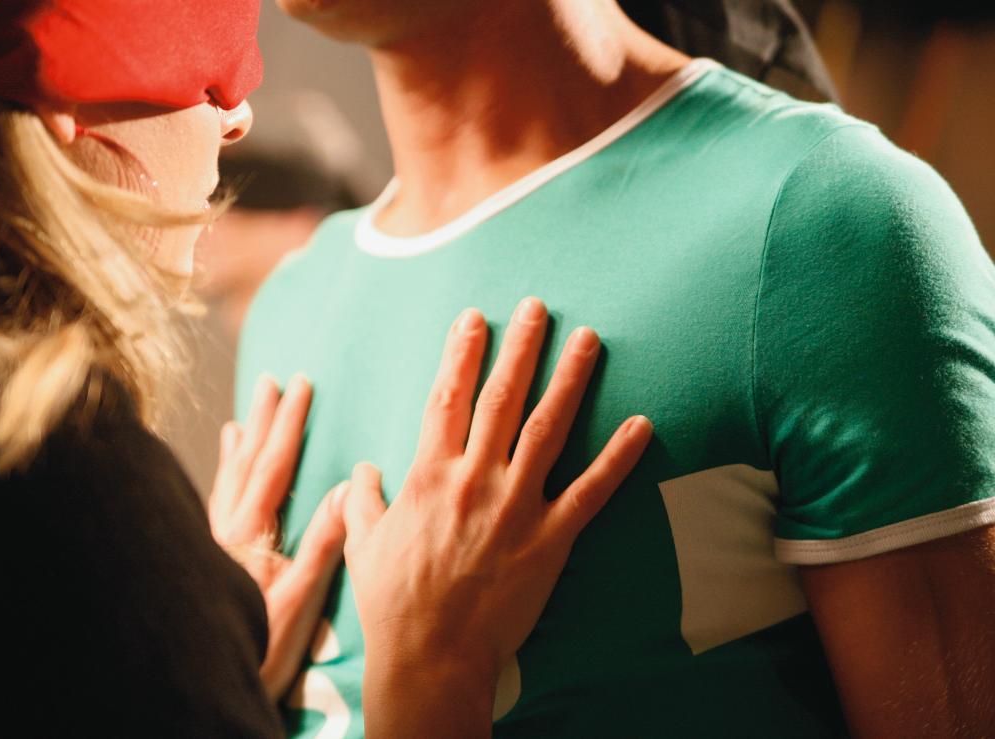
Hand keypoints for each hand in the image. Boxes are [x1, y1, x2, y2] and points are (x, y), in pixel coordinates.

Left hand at [208, 374, 345, 701]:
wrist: (205, 675)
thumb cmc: (260, 643)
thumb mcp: (301, 597)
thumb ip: (324, 542)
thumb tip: (348, 488)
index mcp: (251, 532)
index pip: (274, 465)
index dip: (289, 422)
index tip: (302, 385)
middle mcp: (226, 529)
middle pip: (247, 462)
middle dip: (263, 419)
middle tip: (272, 381)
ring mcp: (213, 542)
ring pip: (227, 480)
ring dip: (240, 444)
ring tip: (241, 417)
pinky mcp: (207, 557)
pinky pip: (214, 503)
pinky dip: (221, 479)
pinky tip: (222, 474)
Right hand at [342, 298, 652, 737]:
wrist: (430, 655)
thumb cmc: (393, 601)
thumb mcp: (363, 543)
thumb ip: (362, 499)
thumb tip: (361, 470)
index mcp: (428, 474)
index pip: (446, 397)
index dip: (461, 353)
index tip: (475, 318)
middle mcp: (474, 479)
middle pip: (501, 398)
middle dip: (520, 347)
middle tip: (538, 307)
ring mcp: (515, 507)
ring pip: (548, 429)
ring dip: (570, 380)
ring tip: (588, 340)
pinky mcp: (550, 539)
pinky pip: (591, 492)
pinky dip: (618, 458)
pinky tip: (642, 425)